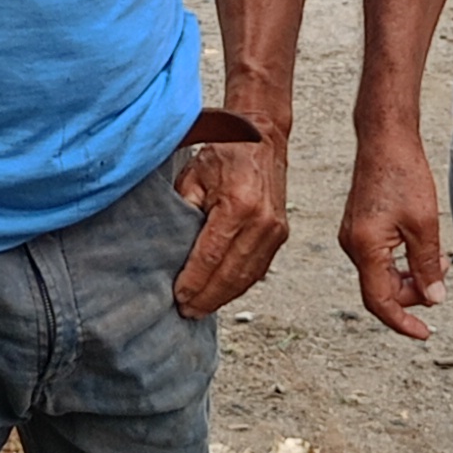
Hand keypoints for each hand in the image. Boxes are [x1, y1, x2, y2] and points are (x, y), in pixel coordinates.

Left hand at [171, 131, 291, 319]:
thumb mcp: (194, 174)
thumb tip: (171, 245)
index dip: (194, 282)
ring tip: (200, 309)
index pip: (211, 257)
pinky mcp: (281, 235)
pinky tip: (221, 294)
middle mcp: (262, 222)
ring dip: (223, 297)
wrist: (264, 139)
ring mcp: (275, 230)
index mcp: (238, 205)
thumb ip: (184, 208)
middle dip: (207, 298)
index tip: (178, 298)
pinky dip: (239, 285)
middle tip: (186, 313)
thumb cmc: (226, 153)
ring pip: (247, 277)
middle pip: (231, 274)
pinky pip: (258, 269)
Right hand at [339, 121, 447, 339]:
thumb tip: (433, 298)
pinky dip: (399, 262)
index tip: (424, 333)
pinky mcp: (358, 227)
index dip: (403, 321)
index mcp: (365, 248)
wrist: (384, 141)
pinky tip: (419, 249)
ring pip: (380, 274)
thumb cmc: (402, 175)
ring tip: (435, 261)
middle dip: (411, 294)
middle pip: (380, 289)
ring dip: (408, 277)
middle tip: (440, 281)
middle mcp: (352, 245)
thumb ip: (427, 265)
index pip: (380, 301)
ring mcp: (352, 236)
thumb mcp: (424, 224)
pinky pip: (377, 258)